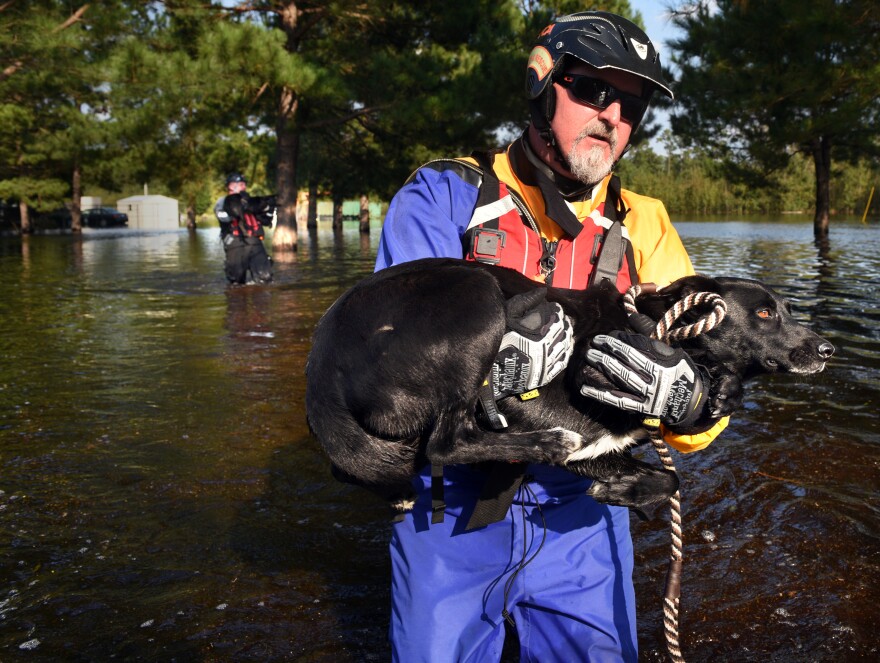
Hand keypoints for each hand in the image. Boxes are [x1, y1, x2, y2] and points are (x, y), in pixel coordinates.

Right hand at [492, 289, 573, 397]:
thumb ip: (525, 301)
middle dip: (560, 322)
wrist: (494, 371)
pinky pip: (563, 360)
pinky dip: (564, 353)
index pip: (557, 312)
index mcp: (541, 326)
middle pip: (564, 327)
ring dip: (564, 336)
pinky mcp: (549, 372)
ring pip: (566, 343)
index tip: (550, 309)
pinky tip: (560, 350)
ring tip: (558, 334)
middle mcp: (549, 341)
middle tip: (554, 321)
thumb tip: (543, 291)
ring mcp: (550, 358)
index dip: (554, 309)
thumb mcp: (508, 315)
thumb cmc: (498, 339)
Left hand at [579, 332, 707, 428]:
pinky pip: (617, 400)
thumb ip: (649, 334)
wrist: (690, 402)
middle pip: (626, 361)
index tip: (605, 337)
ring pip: (620, 378)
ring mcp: (647, 393)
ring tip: (589, 358)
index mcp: (663, 360)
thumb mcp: (671, 350)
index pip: (636, 346)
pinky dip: (600, 394)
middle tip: (592, 344)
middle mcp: (655, 376)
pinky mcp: (640, 407)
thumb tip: (631, 316)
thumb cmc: (678, 371)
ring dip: (602, 367)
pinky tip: (585, 388)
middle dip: (607, 351)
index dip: (618, 341)